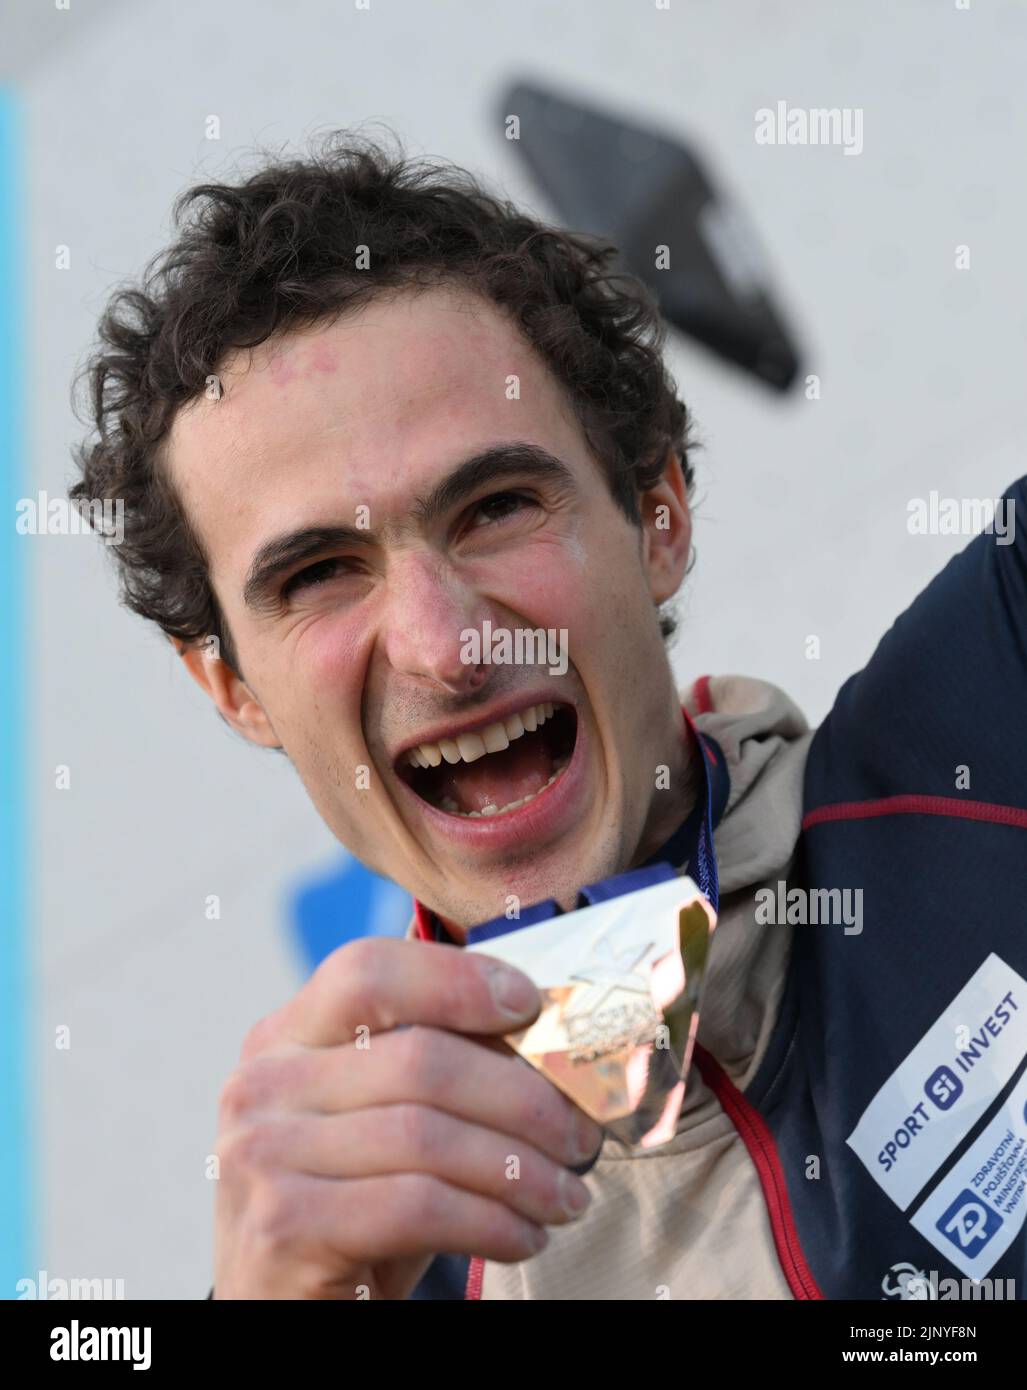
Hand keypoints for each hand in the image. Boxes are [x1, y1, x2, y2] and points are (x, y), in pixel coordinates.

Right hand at [211, 936, 602, 1298]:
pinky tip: (524, 1237)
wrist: (284, 1315)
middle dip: (523, 1096)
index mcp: (283, 1038)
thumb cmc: (354, 1208)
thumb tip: (545, 1030)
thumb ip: (435, 1067)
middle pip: (420, 1058)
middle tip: (581, 1132)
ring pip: (427, 1134)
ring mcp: (262, 1154)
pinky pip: (418, 1205)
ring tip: (567, 1195)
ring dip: (521, 1168)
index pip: (367, 972)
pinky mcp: (283, 1226)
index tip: (531, 1005)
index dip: (455, 980)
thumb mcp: (383, 1123)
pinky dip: (491, 1220)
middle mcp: (260, 1084)